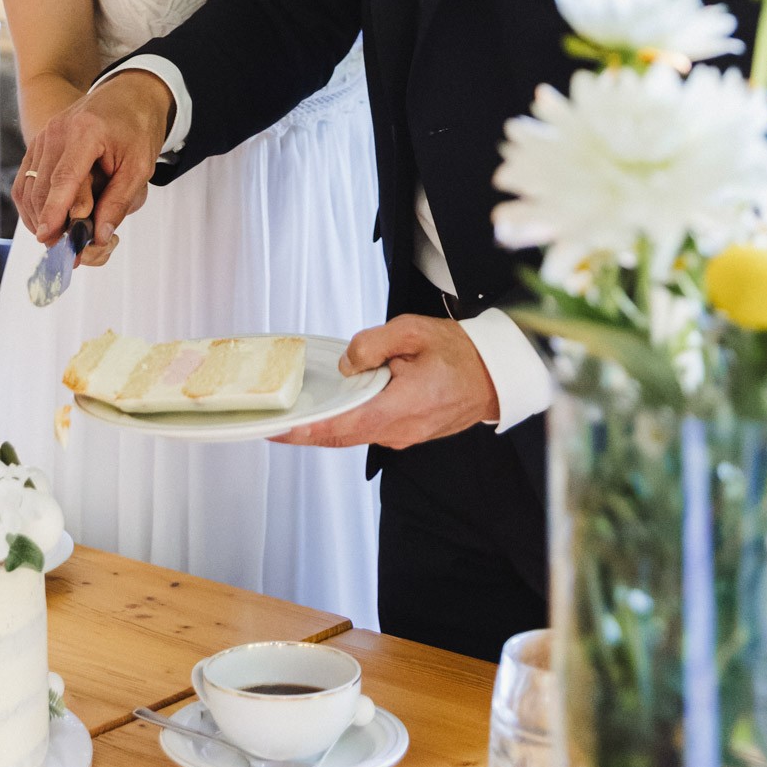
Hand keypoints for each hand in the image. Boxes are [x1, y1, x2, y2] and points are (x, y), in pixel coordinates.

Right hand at [13, 71, 174, 258]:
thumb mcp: (140, 166)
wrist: (128, 95)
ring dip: (39, 217)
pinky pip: (26, 181)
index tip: (48, 238)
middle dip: (50, 222)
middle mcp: (57, 131)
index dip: (54, 211)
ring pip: (29, 188)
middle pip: (42, 187)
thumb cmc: (136, 128)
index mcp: (85, 132)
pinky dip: (33, 205)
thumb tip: (99, 237)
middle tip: (65, 251)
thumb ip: (119, 202)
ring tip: (59, 238)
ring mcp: (44, 136)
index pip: (64, 178)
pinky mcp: (38, 144)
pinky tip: (48, 221)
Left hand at [274, 315, 499, 450]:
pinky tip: (330, 408)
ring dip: (325, 425)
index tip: (279, 429)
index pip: (343, 424)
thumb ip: (374, 344)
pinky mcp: (406, 432)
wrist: (494, 374)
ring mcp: (403, 435)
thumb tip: (347, 364)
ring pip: (354, 433)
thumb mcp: (413, 331)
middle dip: (305, 431)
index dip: (307, 429)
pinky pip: (369, 429)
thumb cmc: (458, 352)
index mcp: (401, 407)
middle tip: (272, 423)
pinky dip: (346, 421)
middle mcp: (399, 430)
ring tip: (293, 414)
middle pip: (341, 435)